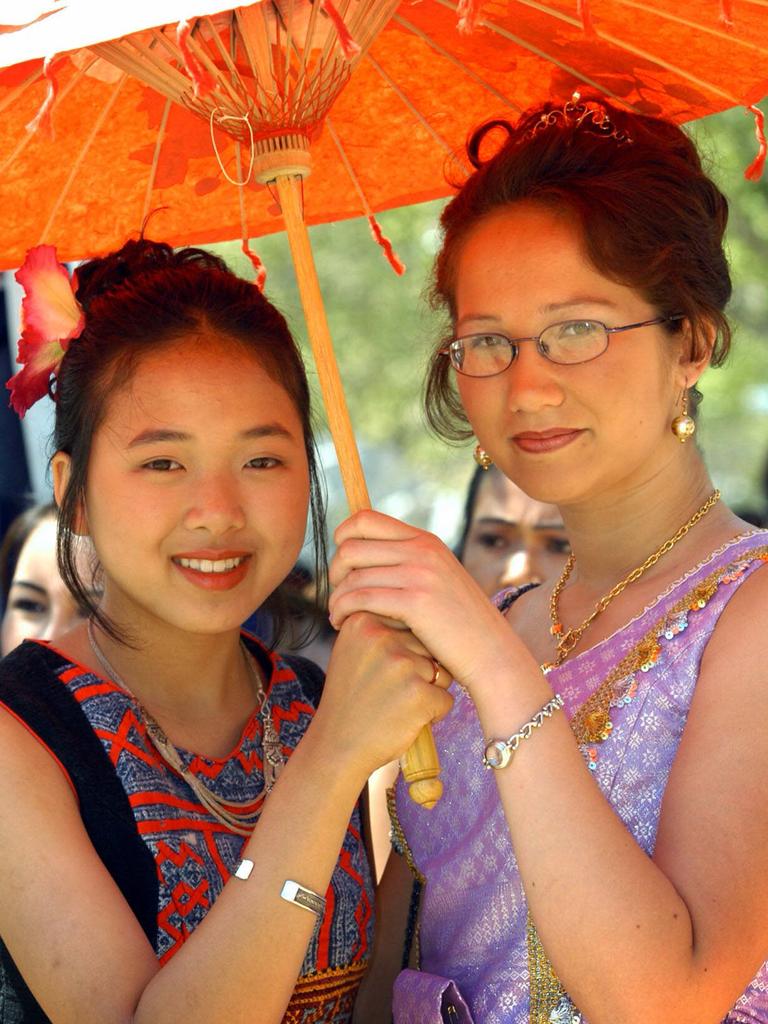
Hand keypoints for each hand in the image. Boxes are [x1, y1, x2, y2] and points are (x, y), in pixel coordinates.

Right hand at [310, 611, 452, 780]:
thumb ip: (381, 624)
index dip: (402, 651)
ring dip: (427, 691)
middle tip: (387, 691)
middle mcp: (382, 637)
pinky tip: (405, 719)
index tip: (378, 671)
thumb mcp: (354, 648)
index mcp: (364, 620)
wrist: (337, 745)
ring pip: (441, 671)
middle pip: (427, 645)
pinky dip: (432, 714)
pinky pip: (446, 699)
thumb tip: (421, 606)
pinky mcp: (418, 694)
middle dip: (418, 670)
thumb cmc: (352, 697)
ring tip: (394, 704)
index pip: (409, 623)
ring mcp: (401, 665)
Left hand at [329, 510, 531, 694]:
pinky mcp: (416, 602)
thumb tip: (360, 554)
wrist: (491, 652)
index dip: (341, 538)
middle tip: (338, 595)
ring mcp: (420, 574)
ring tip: (337, 615)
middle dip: (334, 572)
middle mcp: (422, 550)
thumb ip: (407, 562)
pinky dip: (342, 611)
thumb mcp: (437, 578)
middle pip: (351, 547)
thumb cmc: (459, 623)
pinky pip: (360, 599)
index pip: (364, 519)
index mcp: (425, 540)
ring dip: (336, 598)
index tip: (341, 566)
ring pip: (352, 576)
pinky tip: (342, 624)